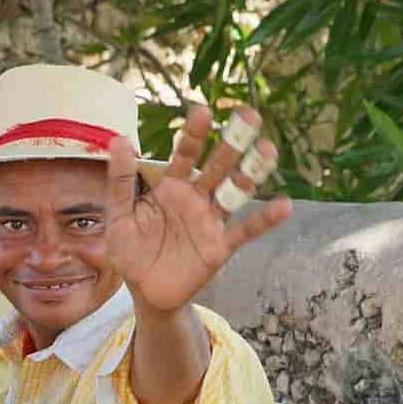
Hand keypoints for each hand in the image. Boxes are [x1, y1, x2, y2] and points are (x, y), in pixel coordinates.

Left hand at [104, 105, 291, 318]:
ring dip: (251, 172)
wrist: (144, 292)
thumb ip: (120, 180)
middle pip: (217, 166)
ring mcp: (210, 221)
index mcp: (171, 187)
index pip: (185, 155)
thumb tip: (118, 139)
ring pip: (235, 192)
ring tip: (267, 150)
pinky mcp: (219, 246)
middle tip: (248, 116)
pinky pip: (245, 231)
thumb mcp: (118, 216)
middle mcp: (195, 198)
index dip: (194, 134)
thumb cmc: (130, 252)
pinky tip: (284, 206)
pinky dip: (264, 220)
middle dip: (232, 142)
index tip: (202, 111)